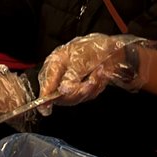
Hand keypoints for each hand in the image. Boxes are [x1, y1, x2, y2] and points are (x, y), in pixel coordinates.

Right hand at [38, 34, 154, 105]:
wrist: (111, 49)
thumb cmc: (93, 48)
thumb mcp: (81, 59)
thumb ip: (71, 75)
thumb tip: (62, 90)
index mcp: (55, 64)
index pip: (47, 85)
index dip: (45, 98)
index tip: (45, 108)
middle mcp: (60, 75)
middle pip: (62, 95)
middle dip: (80, 91)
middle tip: (91, 81)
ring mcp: (71, 83)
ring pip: (77, 97)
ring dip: (91, 87)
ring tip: (99, 72)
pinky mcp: (81, 88)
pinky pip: (87, 96)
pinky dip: (96, 87)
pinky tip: (100, 75)